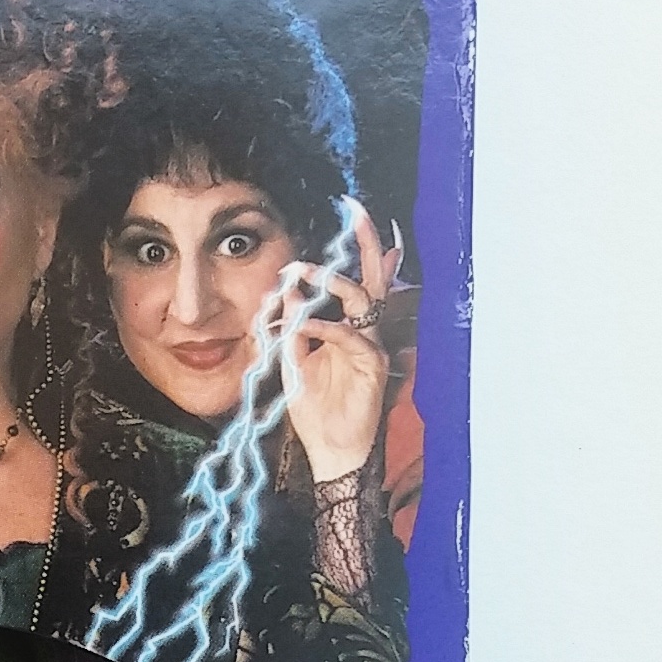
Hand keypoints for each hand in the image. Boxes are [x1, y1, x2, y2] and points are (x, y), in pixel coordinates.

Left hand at [279, 199, 401, 483]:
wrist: (332, 450)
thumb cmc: (316, 410)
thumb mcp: (293, 363)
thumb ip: (290, 329)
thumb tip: (287, 292)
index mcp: (346, 327)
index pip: (351, 281)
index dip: (351, 249)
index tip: (346, 211)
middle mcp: (364, 331)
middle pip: (371, 278)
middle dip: (365, 242)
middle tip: (355, 211)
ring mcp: (372, 346)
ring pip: (362, 300)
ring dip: (332, 282)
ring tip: (302, 273)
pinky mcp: (374, 365)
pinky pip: (350, 336)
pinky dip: (325, 326)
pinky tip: (305, 325)